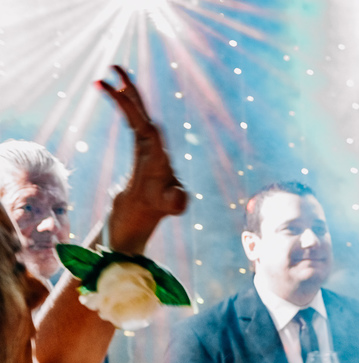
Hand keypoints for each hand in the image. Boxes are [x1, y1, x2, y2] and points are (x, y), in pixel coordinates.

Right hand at [96, 65, 187, 253]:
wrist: (138, 229)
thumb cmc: (150, 218)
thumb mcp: (166, 211)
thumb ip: (175, 203)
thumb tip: (180, 195)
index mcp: (160, 159)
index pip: (149, 126)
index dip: (135, 108)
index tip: (118, 88)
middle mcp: (157, 153)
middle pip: (146, 116)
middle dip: (132, 92)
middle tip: (115, 67)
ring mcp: (149, 154)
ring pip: (139, 118)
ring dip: (127, 97)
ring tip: (107, 76)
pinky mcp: (140, 157)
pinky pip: (133, 127)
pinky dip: (124, 112)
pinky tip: (113, 97)